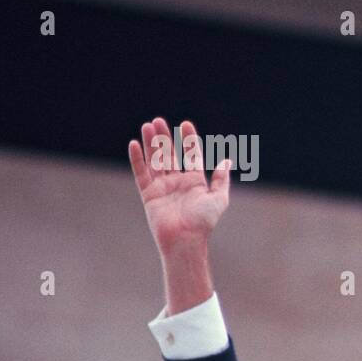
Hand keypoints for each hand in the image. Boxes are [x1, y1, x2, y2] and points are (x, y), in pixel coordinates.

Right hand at [128, 117, 231, 256]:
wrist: (185, 239)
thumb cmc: (204, 222)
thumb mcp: (219, 198)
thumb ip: (221, 179)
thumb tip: (227, 160)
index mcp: (195, 182)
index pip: (191, 155)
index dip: (188, 140)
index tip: (185, 124)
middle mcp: (178, 182)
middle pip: (170, 154)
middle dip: (165, 137)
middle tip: (159, 121)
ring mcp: (162, 187)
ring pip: (155, 160)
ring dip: (151, 143)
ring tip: (148, 125)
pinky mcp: (148, 194)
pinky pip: (141, 173)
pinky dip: (137, 159)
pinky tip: (135, 144)